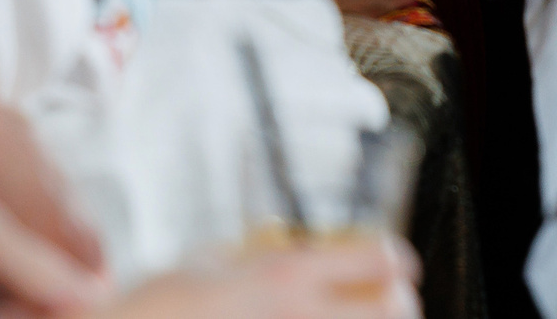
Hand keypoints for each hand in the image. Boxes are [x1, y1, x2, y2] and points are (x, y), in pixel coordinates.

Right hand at [112, 238, 419, 318]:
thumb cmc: (157, 308)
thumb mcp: (204, 263)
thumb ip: (247, 253)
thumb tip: (274, 246)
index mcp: (283, 276)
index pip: (376, 259)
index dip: (395, 259)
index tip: (396, 264)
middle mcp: (299, 317)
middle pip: (393, 311)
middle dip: (400, 305)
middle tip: (389, 303)